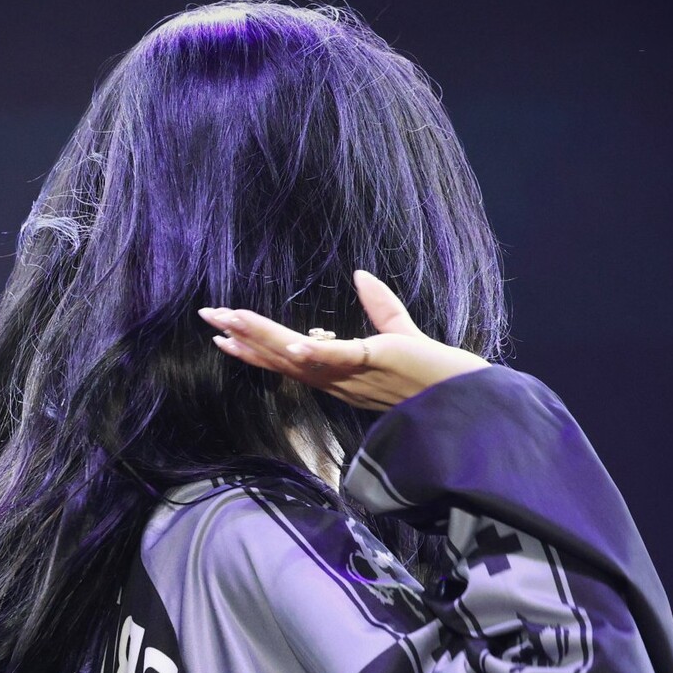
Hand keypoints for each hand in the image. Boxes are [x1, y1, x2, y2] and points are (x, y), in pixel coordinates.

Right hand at [198, 271, 488, 412]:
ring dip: (261, 340)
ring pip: (296, 356)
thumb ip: (381, 306)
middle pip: (280, 358)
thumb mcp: (400, 332)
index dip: (257, 346)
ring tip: (228, 324)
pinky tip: (291, 345)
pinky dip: (313, 354)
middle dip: (243, 340)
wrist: (464, 398)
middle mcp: (337, 380)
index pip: (290, 358)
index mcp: (339, 373)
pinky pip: (336, 360)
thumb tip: (360, 274)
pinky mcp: (372, 364)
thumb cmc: (435, 373)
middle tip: (208, 321)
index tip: (227, 335)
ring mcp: (351, 375)